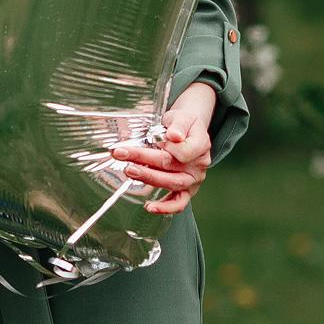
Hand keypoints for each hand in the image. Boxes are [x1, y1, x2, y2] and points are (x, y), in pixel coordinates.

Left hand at [111, 81, 218, 215]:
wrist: (189, 131)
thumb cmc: (184, 124)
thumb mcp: (182, 116)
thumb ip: (179, 125)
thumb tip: (174, 136)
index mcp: (200, 145)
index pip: (182, 151)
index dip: (165, 146)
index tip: (150, 137)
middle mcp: (199, 166)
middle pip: (170, 166)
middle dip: (143, 161)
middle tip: (122, 155)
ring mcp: (193, 180)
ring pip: (171, 184)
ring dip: (147, 178)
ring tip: (128, 170)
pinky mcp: (186, 190)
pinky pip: (178, 203)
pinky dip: (165, 207)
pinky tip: (149, 207)